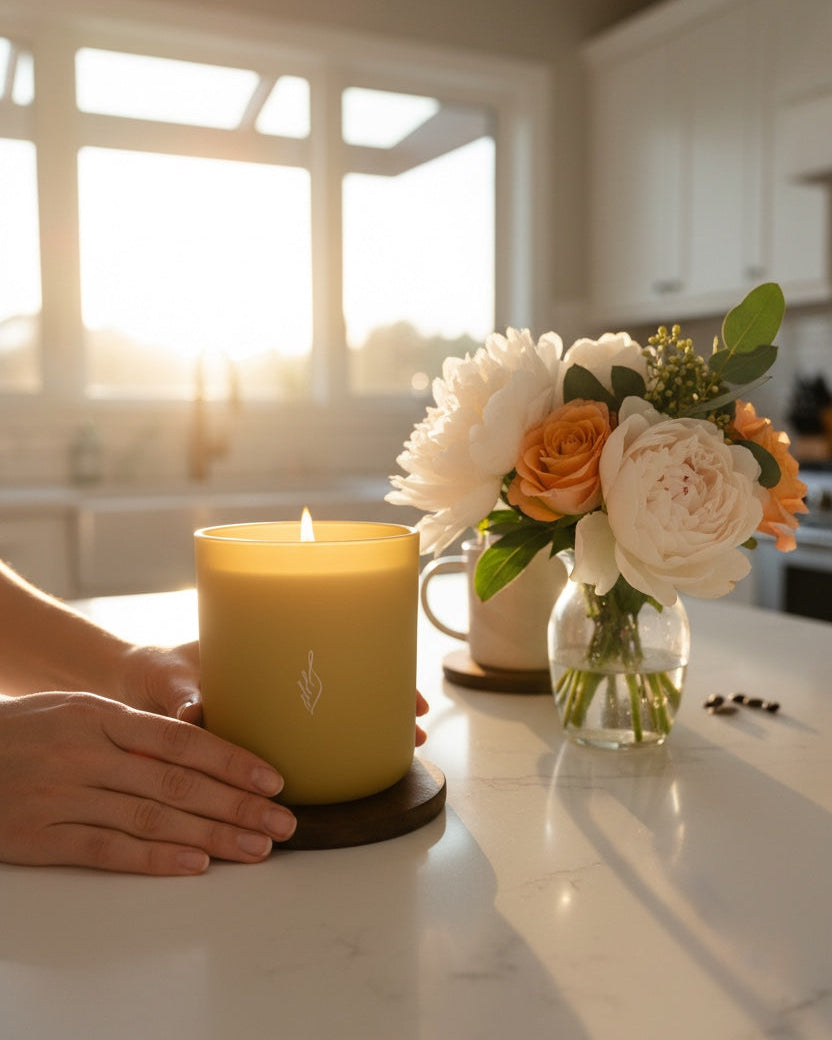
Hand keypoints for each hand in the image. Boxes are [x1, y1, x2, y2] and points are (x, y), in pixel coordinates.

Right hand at [0, 692, 296, 874]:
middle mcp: (87, 753)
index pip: (181, 739)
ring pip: (152, 818)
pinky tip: (195, 866)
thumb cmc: (26, 730)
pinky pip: (107, 849)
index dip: (232, 761)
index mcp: (101, 716)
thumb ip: (132, 730)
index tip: (273, 779)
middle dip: (237, 805)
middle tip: (282, 822)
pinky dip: (155, 859)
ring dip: (211, 837)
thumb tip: (199, 745)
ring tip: (255, 848)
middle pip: (177, 782)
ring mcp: (63, 795)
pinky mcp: (40, 834)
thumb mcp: (78, 712)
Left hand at [115, 642, 430, 743]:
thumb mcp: (168, 678)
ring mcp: (274, 708)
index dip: (377, 676)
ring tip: (403, 747)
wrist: (134, 681)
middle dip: (388, 705)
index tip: (410, 695)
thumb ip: (181, 698)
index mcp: (267, 658)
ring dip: (367, 730)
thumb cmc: (155, 671)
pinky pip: (302, 743)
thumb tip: (195, 715)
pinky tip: (347, 771)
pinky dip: (328, 754)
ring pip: (332, 717)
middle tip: (419, 725)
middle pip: (348, 687)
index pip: (335, 658)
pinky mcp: (258, 736)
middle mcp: (280, 682)